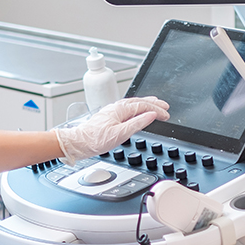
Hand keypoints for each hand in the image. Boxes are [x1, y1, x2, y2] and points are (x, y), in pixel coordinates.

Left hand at [54, 97, 168, 163]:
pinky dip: (137, 108)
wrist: (78, 143)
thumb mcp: (120, 134)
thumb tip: (151, 115)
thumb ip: (137, 123)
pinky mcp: (109, 116)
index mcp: (120, 109)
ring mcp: (112, 111)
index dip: (157, 110)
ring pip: (133, 104)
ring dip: (146, 104)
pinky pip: (128, 108)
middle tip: (165, 106)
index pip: (144, 106)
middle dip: (154, 103)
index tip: (167, 115)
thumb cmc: (96, 140)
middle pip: (139, 102)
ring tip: (155, 105)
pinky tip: (137, 112)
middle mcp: (116, 107)